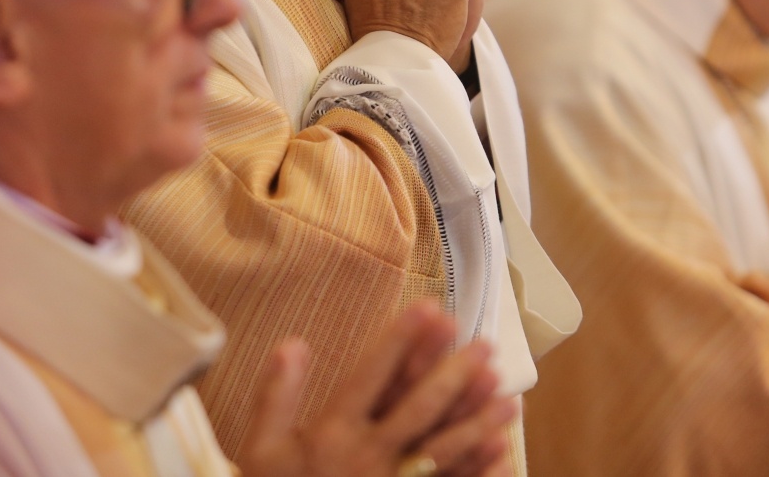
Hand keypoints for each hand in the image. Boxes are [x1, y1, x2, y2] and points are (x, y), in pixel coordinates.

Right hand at [238, 302, 514, 476]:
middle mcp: (367, 457)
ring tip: (507, 391)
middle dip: (453, 373)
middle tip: (485, 345)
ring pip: (441, 447)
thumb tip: (292, 343)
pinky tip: (500, 447)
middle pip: (417, 408)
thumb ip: (276, 396)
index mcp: (332, 433)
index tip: (427, 307)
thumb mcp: (261, 450)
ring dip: (476, 419)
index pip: (371, 376)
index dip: (400, 339)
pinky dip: (475, 467)